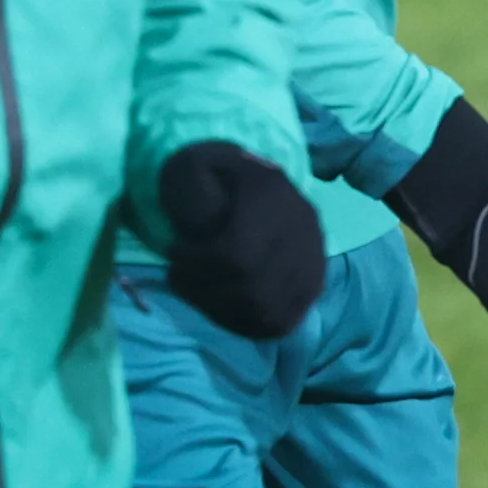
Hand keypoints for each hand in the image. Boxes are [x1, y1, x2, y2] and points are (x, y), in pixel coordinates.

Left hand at [158, 141, 327, 339]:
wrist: (257, 184)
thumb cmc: (216, 179)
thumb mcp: (195, 166)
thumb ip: (189, 184)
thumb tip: (196, 222)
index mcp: (274, 193)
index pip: (237, 254)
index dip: (197, 265)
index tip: (173, 255)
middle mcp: (303, 228)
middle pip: (252, 288)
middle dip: (204, 290)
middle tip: (179, 278)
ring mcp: (313, 261)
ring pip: (266, 309)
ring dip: (219, 308)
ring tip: (197, 290)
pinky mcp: (313, 286)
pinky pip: (278, 321)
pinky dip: (242, 321)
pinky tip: (220, 304)